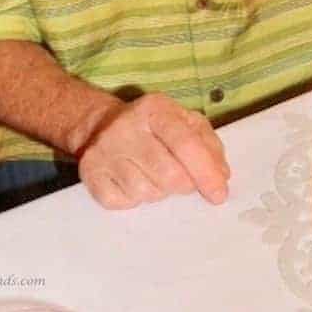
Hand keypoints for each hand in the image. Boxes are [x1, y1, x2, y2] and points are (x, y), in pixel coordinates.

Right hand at [78, 93, 229, 209]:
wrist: (100, 124)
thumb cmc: (153, 126)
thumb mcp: (184, 121)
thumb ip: (208, 144)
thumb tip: (221, 176)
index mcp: (155, 108)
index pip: (185, 143)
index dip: (205, 171)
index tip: (219, 195)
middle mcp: (126, 127)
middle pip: (169, 174)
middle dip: (185, 185)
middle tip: (186, 181)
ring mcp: (104, 151)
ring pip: (147, 192)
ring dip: (160, 191)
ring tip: (155, 174)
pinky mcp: (90, 174)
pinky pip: (124, 203)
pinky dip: (136, 199)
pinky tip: (133, 180)